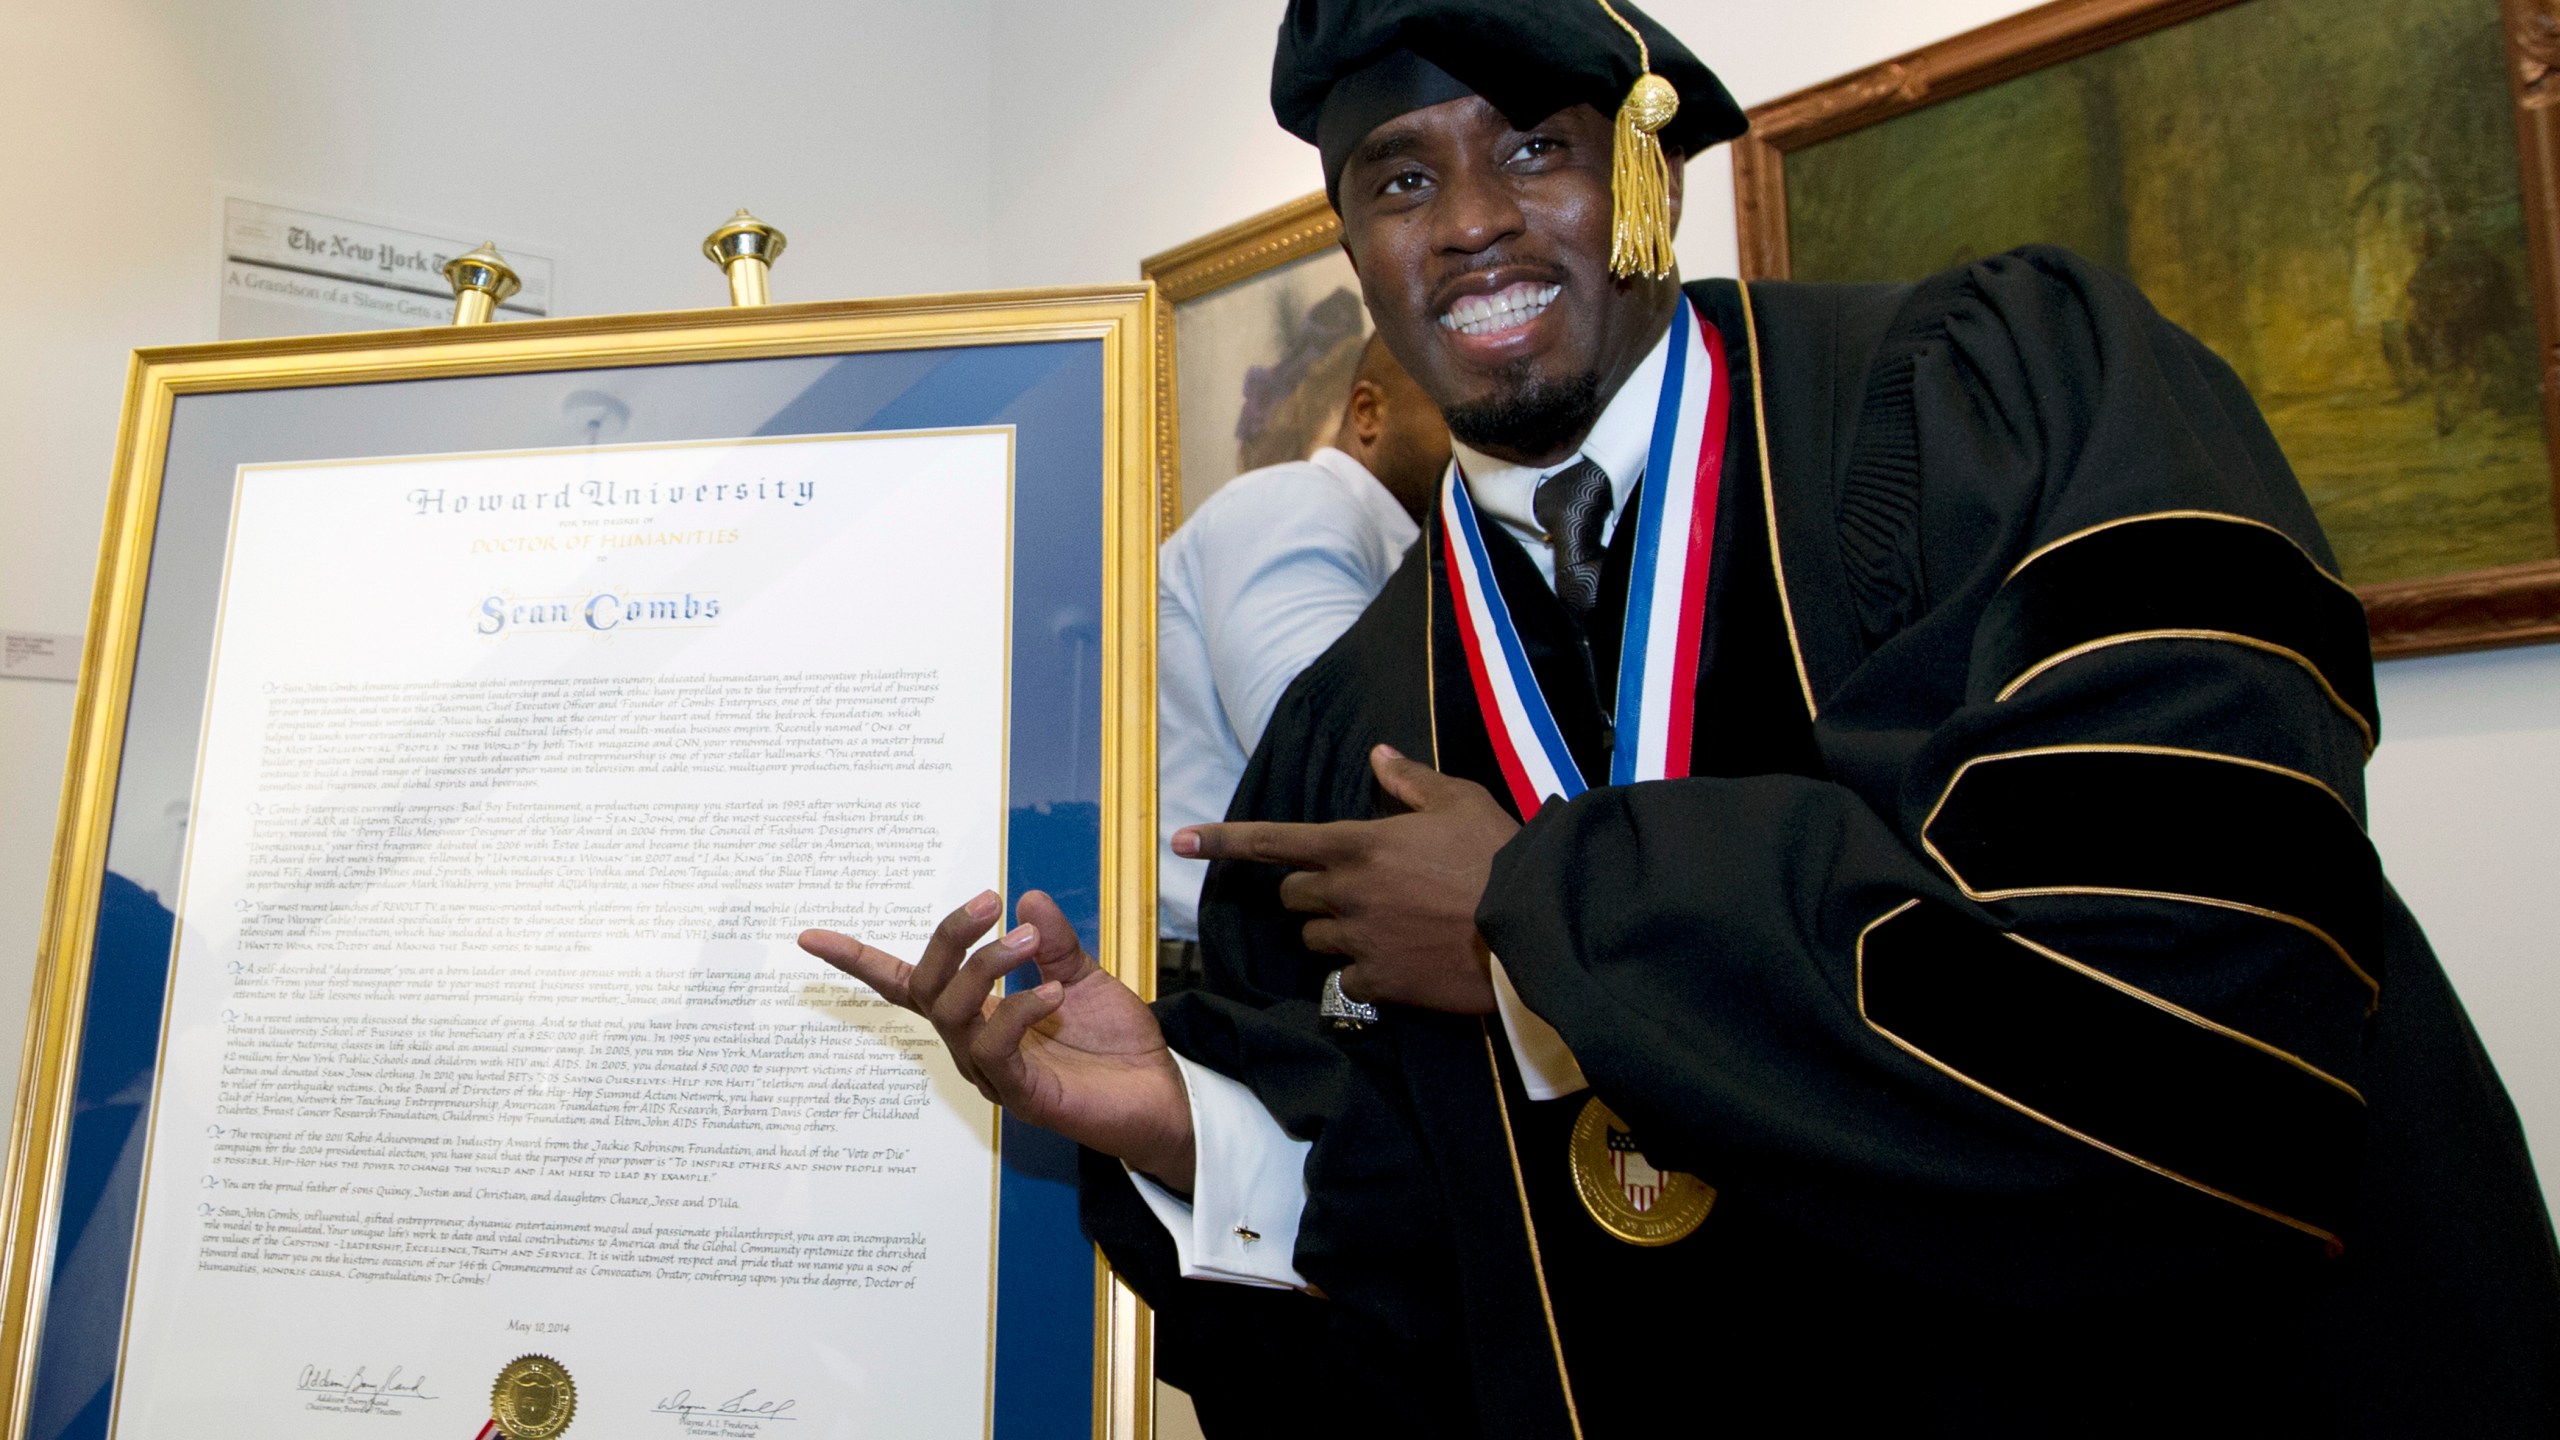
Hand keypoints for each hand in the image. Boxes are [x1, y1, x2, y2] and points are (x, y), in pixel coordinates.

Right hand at [799, 889, 1196, 1190]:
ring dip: (987, 968)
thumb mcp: (1083, 977)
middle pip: (927, 987)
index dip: (858, 961)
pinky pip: (997, 1048)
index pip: (908, 984)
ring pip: (956, 1014)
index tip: (808, 937)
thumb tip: (1025, 897)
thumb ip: (1051, 943)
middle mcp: (973, 1044)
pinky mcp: (1022, 1096)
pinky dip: (1018, 1010)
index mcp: (978, 1014)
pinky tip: (1052, 992)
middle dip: (949, 938)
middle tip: (988, 900)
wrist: (1161, 1096)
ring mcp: (994, 1073)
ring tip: (1028, 942)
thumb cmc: (1115, 1043)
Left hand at [1175, 745, 1518, 1015]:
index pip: (1272, 840)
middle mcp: (1346, 892)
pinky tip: (1401, 963)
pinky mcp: (1379, 983)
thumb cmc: (1499, 855)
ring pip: (1315, 940)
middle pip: (1292, 895)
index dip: (1222, 840)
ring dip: (1335, 933)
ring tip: (1385, 926)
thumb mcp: (1459, 801)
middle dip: (1311, 893)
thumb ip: (1410, 781)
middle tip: (1356, 890)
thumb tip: (1378, 756)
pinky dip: (1365, 975)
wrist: (1533, 925)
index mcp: (1357, 843)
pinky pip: (1348, 981)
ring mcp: (1359, 941)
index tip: (1180, 840)